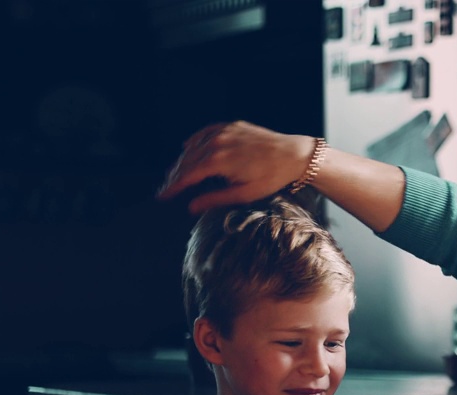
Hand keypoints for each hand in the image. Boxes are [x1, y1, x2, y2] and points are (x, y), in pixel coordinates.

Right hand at [156, 121, 314, 213]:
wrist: (294, 154)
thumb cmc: (272, 177)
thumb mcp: (244, 194)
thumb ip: (215, 199)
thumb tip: (191, 207)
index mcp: (218, 161)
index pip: (187, 175)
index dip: (173, 187)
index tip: (163, 197)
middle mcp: (217, 143)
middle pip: (186, 160)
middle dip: (175, 175)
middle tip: (168, 188)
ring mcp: (223, 132)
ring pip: (194, 146)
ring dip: (183, 160)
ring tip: (176, 173)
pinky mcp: (231, 125)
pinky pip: (205, 132)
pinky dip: (194, 141)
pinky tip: (187, 147)